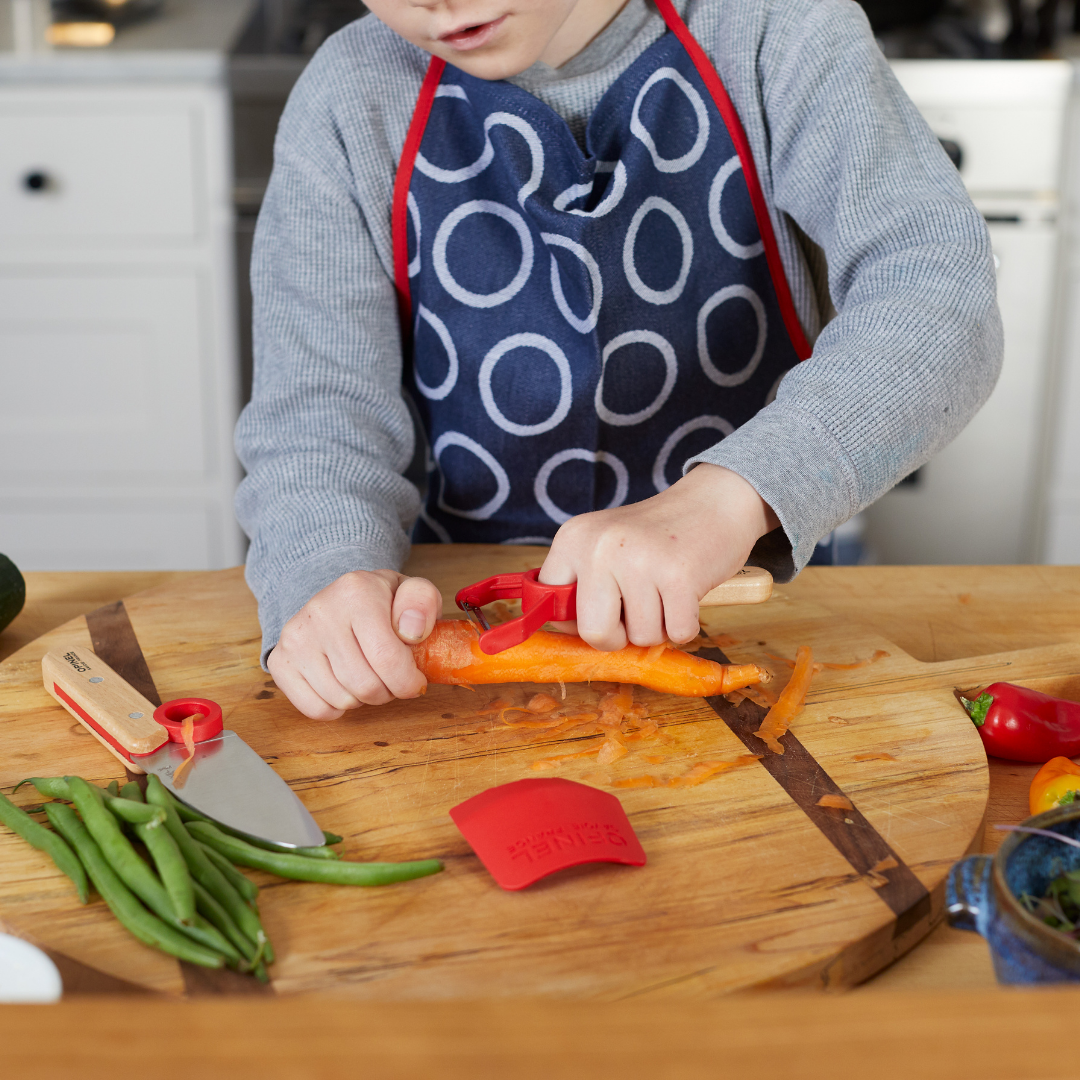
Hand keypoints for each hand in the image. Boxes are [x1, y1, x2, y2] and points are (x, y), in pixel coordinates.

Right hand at [267, 570, 441, 719]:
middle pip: (366, 685)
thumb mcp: (411, 590)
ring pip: (342, 700)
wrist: (336, 599)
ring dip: (363, 699)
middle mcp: (321, 613)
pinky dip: (336, 708)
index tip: (416, 682)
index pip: (388, 658)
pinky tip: (343, 684)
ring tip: (367, 675)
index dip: (408, 682)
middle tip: (391, 679)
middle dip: (388, 692)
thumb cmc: (380, 602)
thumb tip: (412, 631)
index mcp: (357, 592)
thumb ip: (422, 602)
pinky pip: (316, 709)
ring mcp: (295, 639)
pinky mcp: (281, 662)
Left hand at [539, 464, 777, 650]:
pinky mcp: (679, 576)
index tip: (600, 608)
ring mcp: (639, 560)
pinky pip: (677, 634)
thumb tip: (559, 629)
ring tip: (665, 591)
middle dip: (618, 636)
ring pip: (641, 637)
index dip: (577, 619)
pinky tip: (685, 594)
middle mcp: (601, 546)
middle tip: (636, 611)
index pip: (550, 603)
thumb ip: (580, 583)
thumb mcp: (604, 546)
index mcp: (573, 538)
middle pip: (594, 633)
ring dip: (658, 626)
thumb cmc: (655, 537)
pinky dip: (684, 625)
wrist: (712, 502)